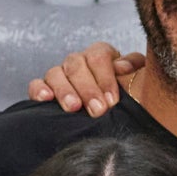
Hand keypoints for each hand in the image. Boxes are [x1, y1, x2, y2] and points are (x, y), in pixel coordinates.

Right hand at [28, 42, 143, 115]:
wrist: (123, 121)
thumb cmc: (132, 99)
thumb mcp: (140, 82)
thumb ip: (135, 68)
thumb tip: (122, 65)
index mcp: (102, 56)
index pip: (99, 54)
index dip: (105, 76)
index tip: (113, 100)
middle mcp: (80, 63)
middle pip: (76, 64)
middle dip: (87, 88)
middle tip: (97, 110)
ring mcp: (61, 75)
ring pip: (56, 73)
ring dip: (64, 90)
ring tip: (73, 108)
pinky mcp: (45, 90)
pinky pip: (36, 84)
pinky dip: (39, 89)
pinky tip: (46, 99)